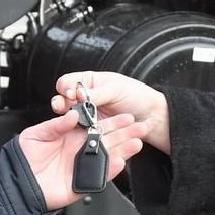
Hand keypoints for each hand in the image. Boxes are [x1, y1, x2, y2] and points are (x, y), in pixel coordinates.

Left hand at [19, 108, 148, 209]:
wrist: (16, 183)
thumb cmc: (24, 158)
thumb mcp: (37, 134)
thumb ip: (56, 125)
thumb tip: (74, 116)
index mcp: (72, 135)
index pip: (97, 126)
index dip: (113, 122)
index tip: (126, 116)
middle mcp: (80, 150)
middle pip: (109, 140)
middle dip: (126, 134)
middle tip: (141, 127)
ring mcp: (82, 166)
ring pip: (108, 157)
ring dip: (124, 150)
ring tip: (137, 143)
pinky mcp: (82, 183)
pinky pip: (100, 176)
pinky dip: (111, 170)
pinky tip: (121, 161)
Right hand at [50, 71, 170, 153]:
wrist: (153, 117)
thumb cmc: (137, 96)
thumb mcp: (116, 89)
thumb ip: (97, 93)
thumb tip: (78, 94)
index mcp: (90, 82)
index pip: (67, 82)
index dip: (66, 87)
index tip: (71, 94)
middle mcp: (85, 99)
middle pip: (64, 101)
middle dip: (60, 104)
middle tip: (62, 107)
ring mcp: (88, 116)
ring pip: (71, 118)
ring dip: (69, 119)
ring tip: (74, 120)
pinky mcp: (93, 131)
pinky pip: (83, 132)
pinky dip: (81, 132)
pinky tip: (83, 132)